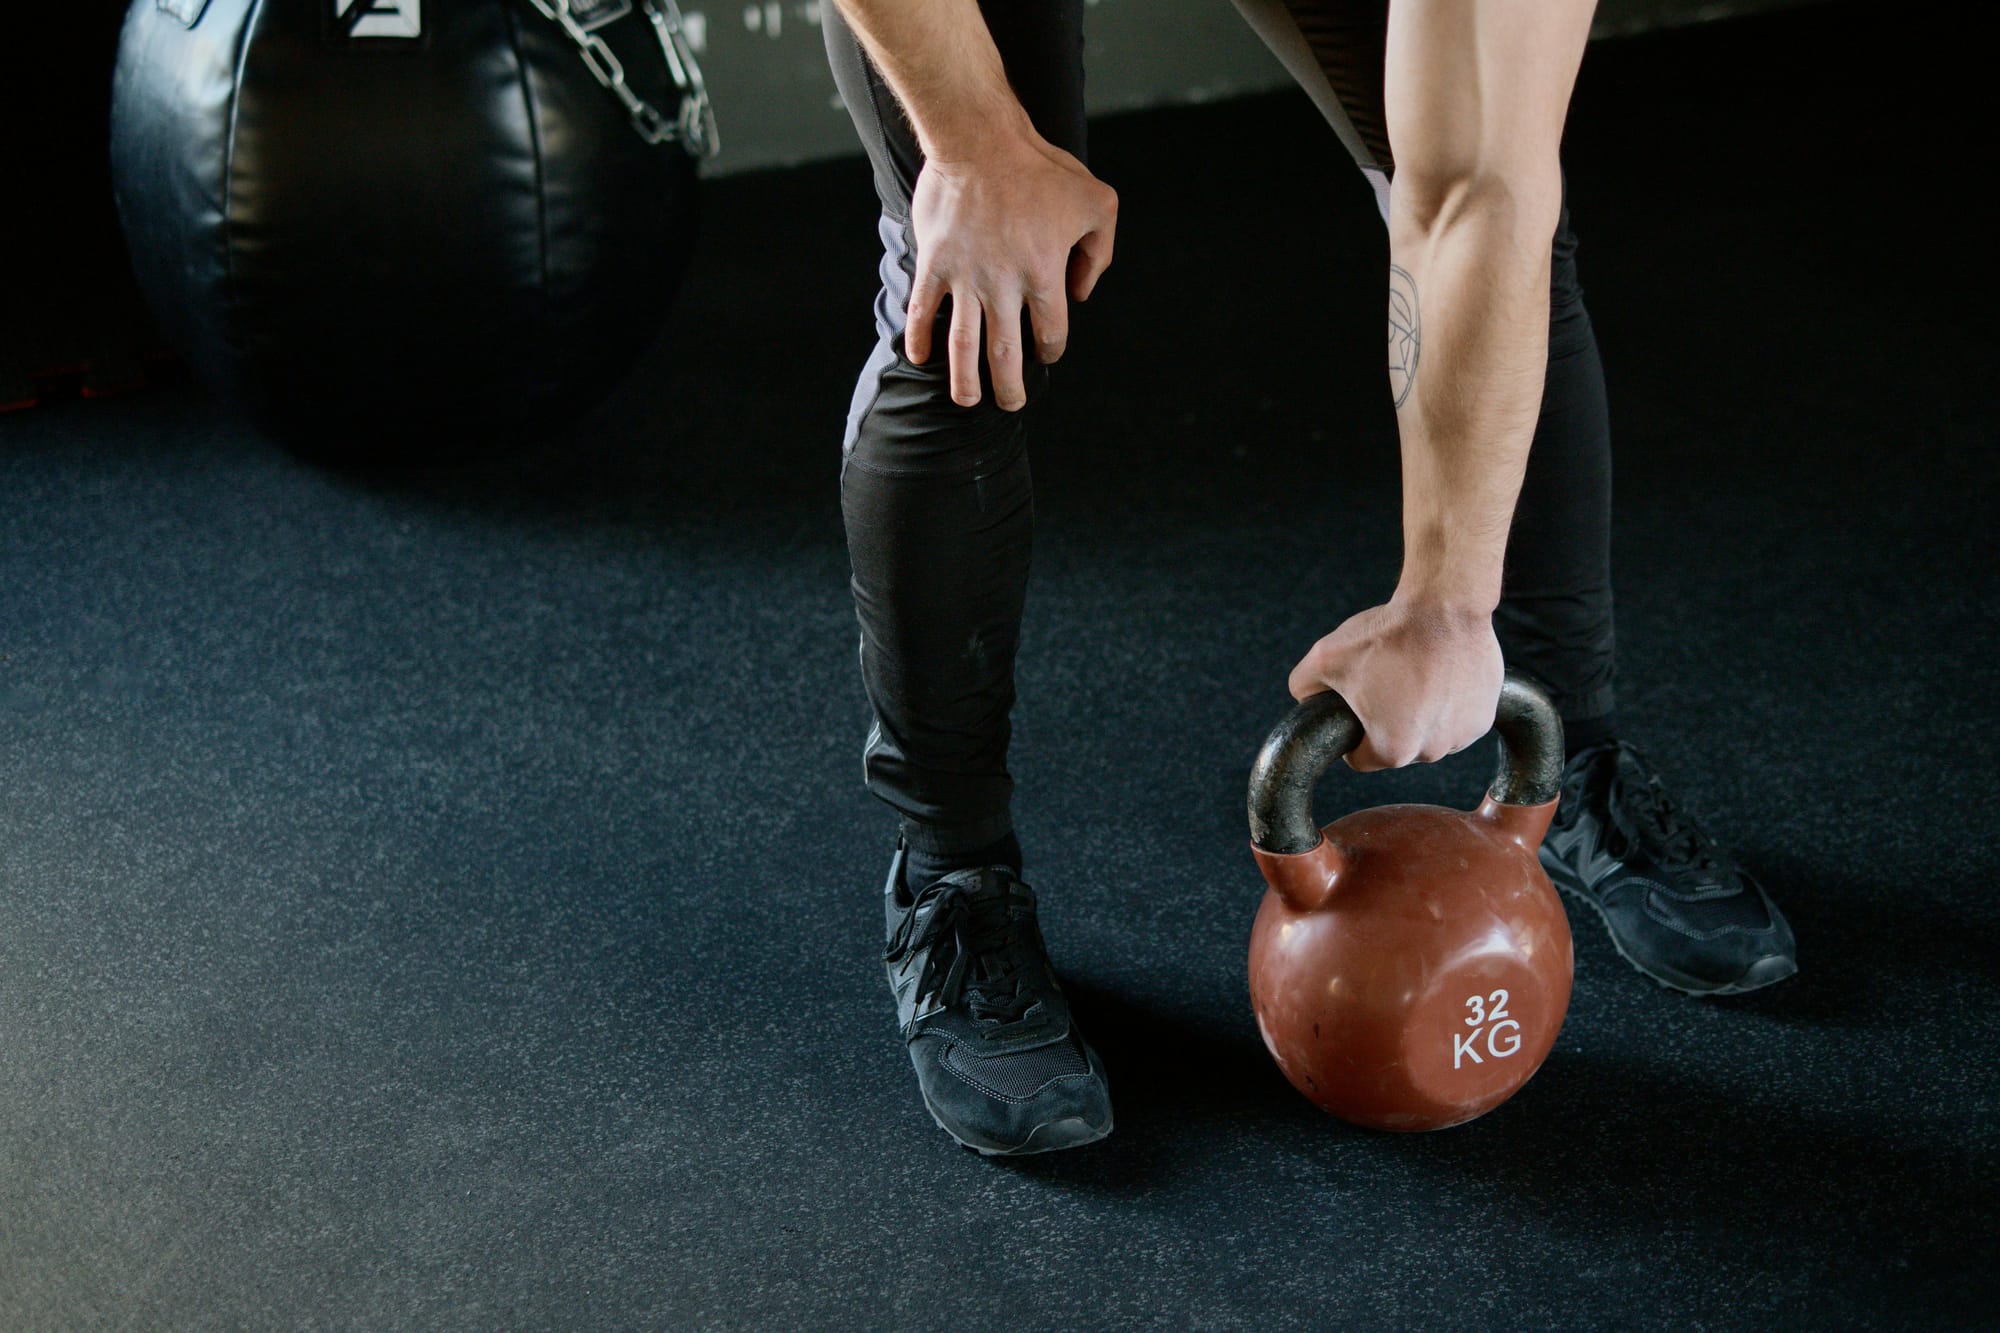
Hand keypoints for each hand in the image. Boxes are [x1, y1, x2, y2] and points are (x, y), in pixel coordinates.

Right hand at [905, 136, 1116, 410]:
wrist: (979, 137)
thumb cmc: (1041, 167)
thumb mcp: (1098, 201)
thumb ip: (1100, 251)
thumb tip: (1083, 291)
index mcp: (1045, 276)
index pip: (1050, 334)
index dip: (1050, 351)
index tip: (1044, 354)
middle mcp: (1004, 286)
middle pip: (1006, 356)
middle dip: (1009, 389)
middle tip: (1010, 403)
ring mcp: (965, 277)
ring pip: (963, 346)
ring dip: (963, 381)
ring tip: (965, 401)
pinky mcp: (934, 263)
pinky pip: (923, 311)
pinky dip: (919, 338)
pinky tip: (919, 358)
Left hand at [1288, 596, 1503, 771]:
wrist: (1445, 605)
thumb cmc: (1388, 634)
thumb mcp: (1324, 659)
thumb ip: (1304, 687)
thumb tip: (1305, 702)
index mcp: (1392, 750)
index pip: (1360, 758)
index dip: (1352, 733)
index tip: (1356, 709)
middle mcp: (1431, 751)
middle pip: (1397, 747)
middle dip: (1387, 722)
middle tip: (1385, 684)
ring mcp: (1462, 736)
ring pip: (1428, 735)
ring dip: (1420, 715)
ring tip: (1413, 676)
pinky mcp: (1484, 717)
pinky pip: (1456, 720)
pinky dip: (1448, 704)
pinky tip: (1438, 676)